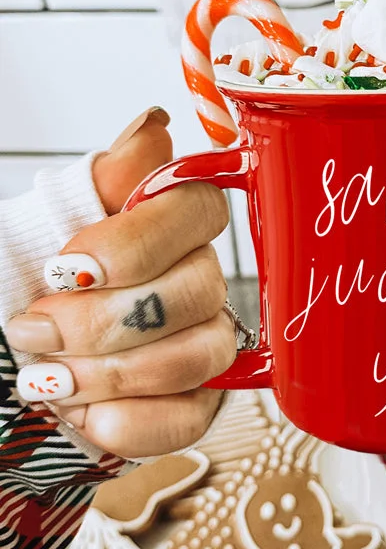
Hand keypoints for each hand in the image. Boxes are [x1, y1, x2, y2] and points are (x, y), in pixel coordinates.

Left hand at [6, 108, 234, 457]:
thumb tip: (152, 127)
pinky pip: (191, 416)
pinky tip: (86, 415)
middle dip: (104, 321)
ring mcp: (203, 341)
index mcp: (168, 227)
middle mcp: (198, 279)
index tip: (65, 267)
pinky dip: (129, 422)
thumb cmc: (22, 291)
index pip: (199, 209)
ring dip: (111, 374)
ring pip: (199, 354)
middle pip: (199, 289)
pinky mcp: (197, 401)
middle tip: (35, 330)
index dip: (138, 243)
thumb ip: (101, 182)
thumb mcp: (38, 228)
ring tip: (47, 379)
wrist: (9, 361)